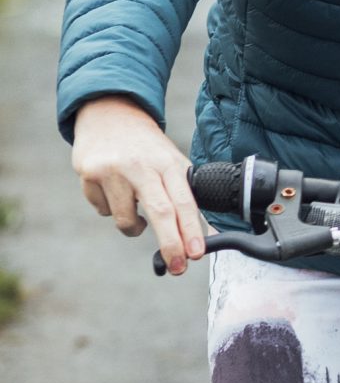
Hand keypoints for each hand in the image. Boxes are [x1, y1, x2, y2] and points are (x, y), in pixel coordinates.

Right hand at [69, 95, 207, 276]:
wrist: (110, 114)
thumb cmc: (147, 147)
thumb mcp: (172, 162)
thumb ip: (186, 196)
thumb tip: (207, 236)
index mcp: (170, 163)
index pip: (185, 201)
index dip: (191, 229)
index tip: (197, 253)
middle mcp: (143, 166)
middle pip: (160, 212)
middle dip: (171, 244)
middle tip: (177, 268)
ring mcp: (115, 170)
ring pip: (125, 220)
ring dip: (133, 227)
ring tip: (137, 212)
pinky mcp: (90, 175)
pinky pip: (102, 210)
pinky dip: (109, 209)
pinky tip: (112, 189)